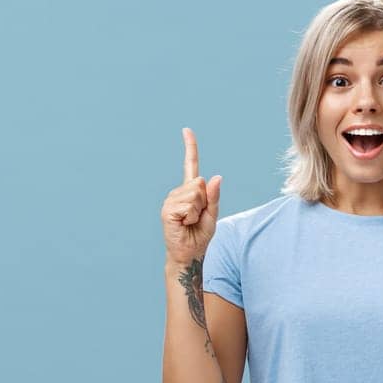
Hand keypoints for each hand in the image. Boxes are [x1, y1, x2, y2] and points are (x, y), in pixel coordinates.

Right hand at [161, 127, 222, 264]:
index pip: (191, 165)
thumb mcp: (213, 213)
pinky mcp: (167, 210)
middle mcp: (178, 192)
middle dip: (204, 202)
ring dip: (197, 211)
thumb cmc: (200, 234)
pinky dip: (191, 216)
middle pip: (199, 184)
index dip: (190, 148)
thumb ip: (214, 196)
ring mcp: (170, 200)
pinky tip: (184, 223)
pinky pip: (188, 205)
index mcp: (190, 191)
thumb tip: (216, 177)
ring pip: (194, 195)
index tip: (186, 130)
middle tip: (197, 217)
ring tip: (190, 221)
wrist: (189, 252)